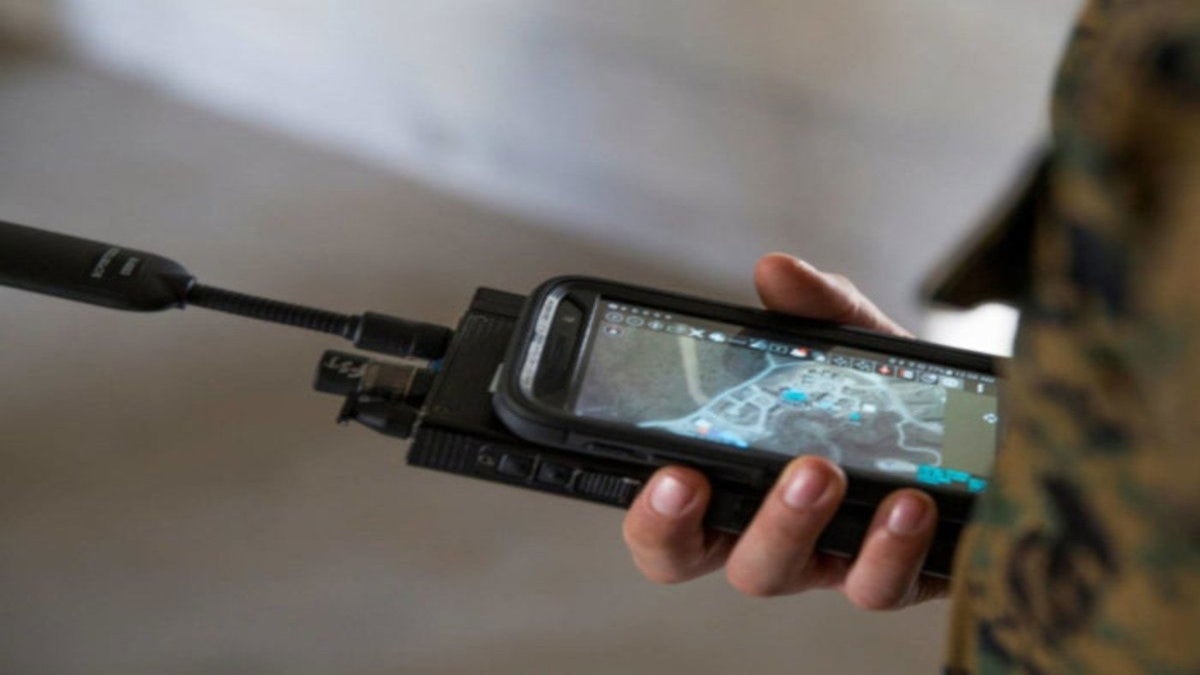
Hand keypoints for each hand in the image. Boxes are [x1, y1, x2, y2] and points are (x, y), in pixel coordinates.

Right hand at [621, 253, 948, 608]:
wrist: (985, 427)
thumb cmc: (891, 393)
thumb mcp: (852, 344)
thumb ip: (813, 311)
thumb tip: (776, 270)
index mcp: (740, 481)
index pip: (671, 522)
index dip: (654, 516)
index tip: (672, 476)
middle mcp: (774, 531)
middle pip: (720, 563)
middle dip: (718, 525)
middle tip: (748, 476)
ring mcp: (831, 558)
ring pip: (789, 576)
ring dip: (799, 527)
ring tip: (827, 470)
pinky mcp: (896, 577)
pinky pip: (878, 587)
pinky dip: (891, 548)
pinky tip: (911, 502)